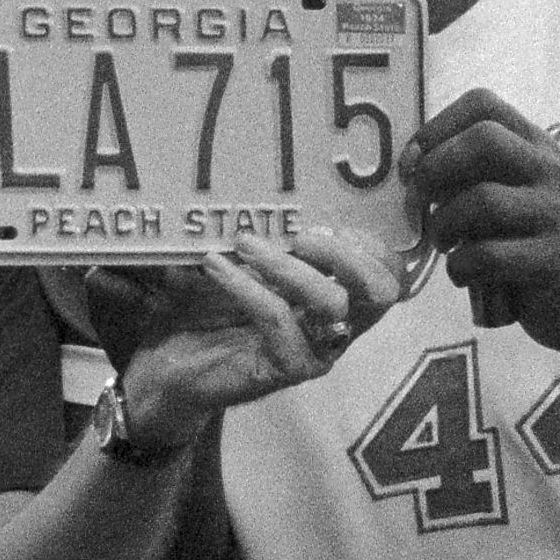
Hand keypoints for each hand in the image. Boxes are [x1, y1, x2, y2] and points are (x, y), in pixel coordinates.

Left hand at [96, 230, 402, 427]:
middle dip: (346, 254)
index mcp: (338, 301)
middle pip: (380, 292)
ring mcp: (316, 353)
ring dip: (288, 266)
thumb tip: (262, 188)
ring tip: (245, 244)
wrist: (169, 372)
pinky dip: (246, 285)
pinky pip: (278, 319)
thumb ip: (264, 238)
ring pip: (331, 303)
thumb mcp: (239, 266)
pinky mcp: (285, 370)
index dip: (374, 247)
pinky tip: (215, 266)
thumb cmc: (206, 313)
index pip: (390, 276)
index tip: (331, 223)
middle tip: (301, 235)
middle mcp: (338, 328)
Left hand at [407, 92, 559, 351]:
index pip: (484, 104)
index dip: (436, 127)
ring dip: (444, 225)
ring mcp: (558, 213)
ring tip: (444, 244)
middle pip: (484, 140)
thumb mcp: (508, 197)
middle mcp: (551, 170)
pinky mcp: (556, 259)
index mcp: (536, 146)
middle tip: (419, 204)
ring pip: (482, 199)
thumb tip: (410, 170)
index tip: (414, 163)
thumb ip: (470, 177)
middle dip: (435, 169)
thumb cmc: (529, 245)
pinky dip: (460, 267)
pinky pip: (489, 254)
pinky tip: (464, 275)